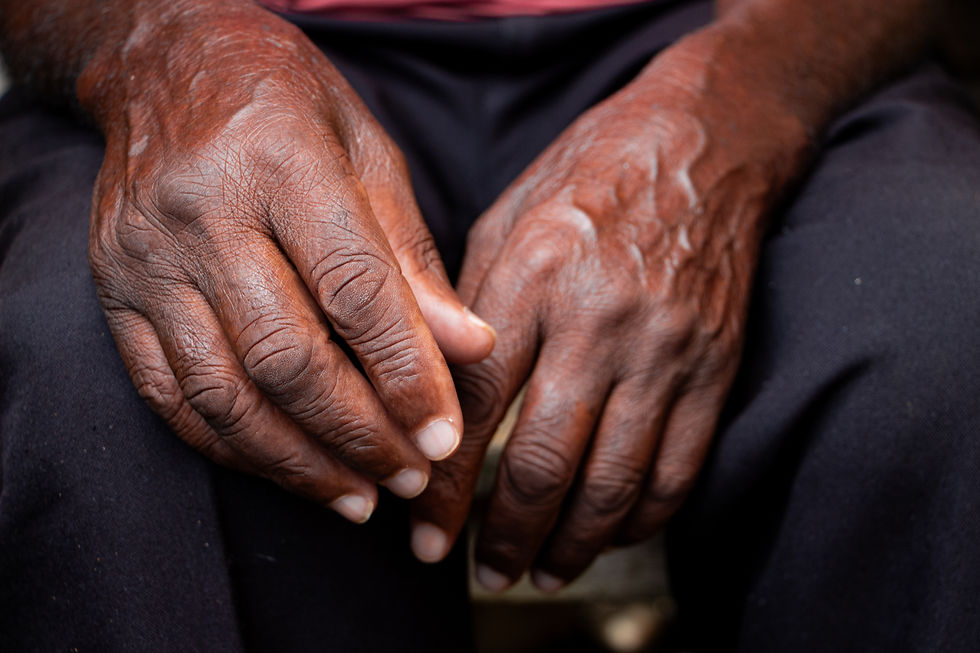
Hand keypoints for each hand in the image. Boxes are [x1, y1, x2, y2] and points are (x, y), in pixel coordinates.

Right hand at [82, 6, 493, 521]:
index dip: (407, 376)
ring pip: (223, 392)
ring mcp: (146, 258)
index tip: (446, 438)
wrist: (165, 64)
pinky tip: (289, 470)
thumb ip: (412, 257)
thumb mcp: (368, 153)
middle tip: (411, 480)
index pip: (355, 291)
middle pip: (287, 356)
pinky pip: (170, 394)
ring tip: (359, 498)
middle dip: (359, 435)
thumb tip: (468, 347)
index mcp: (282, 162)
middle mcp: (203, 212)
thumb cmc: (287, 103)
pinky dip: (233, 447)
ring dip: (298, 462)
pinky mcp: (113, 293)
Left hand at [410, 35, 809, 587]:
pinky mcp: (716, 367)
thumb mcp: (507, 218)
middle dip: (506, 536)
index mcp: (533, 278)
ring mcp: (665, 349)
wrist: (706, 144)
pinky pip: (680, 469)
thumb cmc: (590, 177)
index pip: (474, 408)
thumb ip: (469, 306)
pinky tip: (610, 535)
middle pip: (545, 461)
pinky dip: (641, 519)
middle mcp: (599, 321)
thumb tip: (429, 393)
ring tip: (541, 572)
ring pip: (615, 481)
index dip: (446, 487)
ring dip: (572, 545)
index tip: (426, 538)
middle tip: (482, 573)